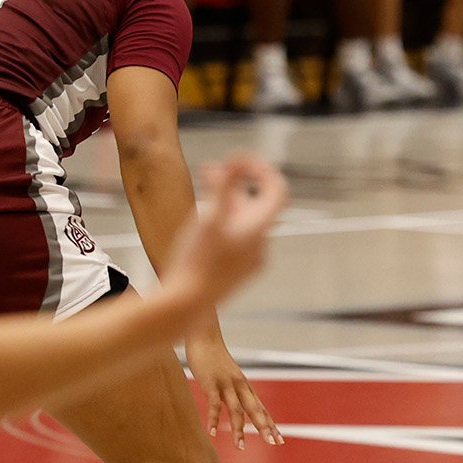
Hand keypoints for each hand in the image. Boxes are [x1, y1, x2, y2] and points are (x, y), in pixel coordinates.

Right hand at [160, 154, 287, 310]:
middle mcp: (261, 246)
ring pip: (244, 224)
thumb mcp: (210, 216)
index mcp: (260, 230)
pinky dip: (224, 226)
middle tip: (209, 171)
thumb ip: (226, 185)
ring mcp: (250, 262)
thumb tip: (239, 156)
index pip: (277, 190)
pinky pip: (237, 242)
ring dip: (227, 205)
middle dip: (235, 185)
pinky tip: (202, 227)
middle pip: (256, 205)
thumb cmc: (196, 260)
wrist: (185, 305)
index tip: (240, 161)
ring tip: (202, 196)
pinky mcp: (237, 273)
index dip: (262, 171)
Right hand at [186, 333, 280, 448]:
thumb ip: (233, 389)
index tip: (280, 439)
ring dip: (239, 430)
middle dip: (264, 428)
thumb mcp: (228, 375)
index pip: (261, 408)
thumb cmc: (215, 357)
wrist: (204, 337)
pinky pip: (215, 404)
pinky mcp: (211, 384)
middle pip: (255, 410)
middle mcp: (240, 386)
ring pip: (237, 410)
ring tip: (241, 448)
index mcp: (245, 386)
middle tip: (273, 444)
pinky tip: (212, 433)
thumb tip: (238, 402)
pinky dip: (214, 419)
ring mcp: (226, 385)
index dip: (270, 424)